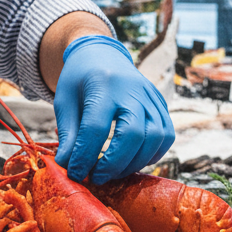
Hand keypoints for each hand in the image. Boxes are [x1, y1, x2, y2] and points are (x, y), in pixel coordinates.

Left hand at [53, 35, 173, 183]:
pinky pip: (166, 136)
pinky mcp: (161, 104)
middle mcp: (132, 89)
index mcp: (103, 84)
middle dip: (114, 164)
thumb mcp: (65, 102)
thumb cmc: (80, 80)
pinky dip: (151, 154)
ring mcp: (151, 96)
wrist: (102, 54)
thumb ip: (69, 134)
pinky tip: (131, 160)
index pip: (96, 127)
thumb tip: (68, 166)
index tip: (77, 174)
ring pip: (155, 137)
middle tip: (97, 177)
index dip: (86, 156)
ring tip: (112, 171)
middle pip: (134, 134)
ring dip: (134, 163)